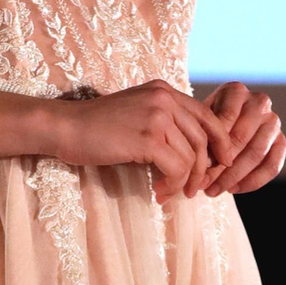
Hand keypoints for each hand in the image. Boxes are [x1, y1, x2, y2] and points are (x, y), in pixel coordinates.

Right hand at [50, 81, 231, 202]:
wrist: (66, 127)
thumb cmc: (96, 126)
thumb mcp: (135, 112)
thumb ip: (162, 120)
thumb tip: (189, 149)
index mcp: (164, 90)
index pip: (205, 115)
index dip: (219, 141)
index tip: (219, 163)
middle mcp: (164, 99)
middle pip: (203, 138)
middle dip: (205, 168)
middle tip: (195, 189)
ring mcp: (157, 117)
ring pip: (191, 156)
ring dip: (185, 181)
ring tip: (171, 194)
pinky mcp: (148, 138)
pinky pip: (177, 167)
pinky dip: (172, 184)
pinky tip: (159, 193)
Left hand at [200, 82, 285, 195]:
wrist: (225, 123)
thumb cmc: (206, 122)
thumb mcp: (199, 121)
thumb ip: (202, 137)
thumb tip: (202, 166)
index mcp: (236, 91)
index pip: (224, 121)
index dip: (210, 147)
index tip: (196, 168)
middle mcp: (259, 102)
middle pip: (241, 138)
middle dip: (220, 166)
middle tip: (204, 185)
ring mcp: (273, 121)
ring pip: (257, 154)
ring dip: (234, 177)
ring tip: (214, 191)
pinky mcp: (282, 141)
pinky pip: (272, 166)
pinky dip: (253, 181)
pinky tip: (234, 189)